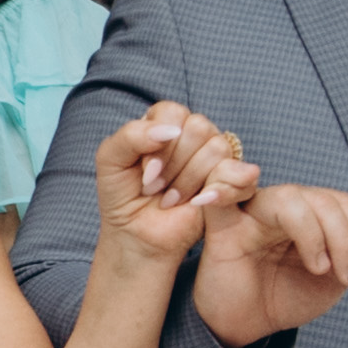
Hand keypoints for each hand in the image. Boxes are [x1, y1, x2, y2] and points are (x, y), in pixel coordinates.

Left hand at [91, 106, 261, 266]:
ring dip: (187, 180)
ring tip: (169, 199)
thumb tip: (171, 131)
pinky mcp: (229, 180)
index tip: (146, 174)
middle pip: (198, 127)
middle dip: (172, 163)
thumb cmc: (122, 195)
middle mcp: (192, 135)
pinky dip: (214, 190)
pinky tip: (195, 203)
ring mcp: (213, 157)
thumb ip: (131, 135)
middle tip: (154, 188)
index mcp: (164, 122)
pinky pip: (236, 172)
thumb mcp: (110, 159)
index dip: (159, 144)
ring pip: (217, 147)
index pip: (173, 113)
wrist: (136, 235)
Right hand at [194, 182, 347, 345]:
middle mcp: (281, 209)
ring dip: (315, 232)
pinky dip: (230, 180)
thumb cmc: (284, 298)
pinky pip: (222, 196)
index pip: (340, 203)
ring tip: (321, 268)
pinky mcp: (222, 228)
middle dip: (347, 237)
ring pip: (288, 199)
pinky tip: (249, 178)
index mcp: (308, 215)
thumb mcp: (333, 280)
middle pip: (319, 199)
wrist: (247, 327)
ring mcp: (252, 216)